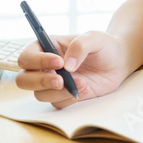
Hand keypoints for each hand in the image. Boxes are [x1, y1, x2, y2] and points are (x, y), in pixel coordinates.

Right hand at [15, 31, 129, 108]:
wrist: (118, 62)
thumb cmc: (104, 46)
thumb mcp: (95, 38)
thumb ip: (80, 46)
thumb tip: (68, 65)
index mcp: (46, 47)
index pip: (27, 57)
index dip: (38, 61)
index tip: (60, 62)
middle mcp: (45, 66)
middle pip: (24, 79)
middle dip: (39, 81)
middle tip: (60, 80)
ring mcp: (54, 83)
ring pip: (40, 94)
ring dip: (59, 92)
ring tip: (83, 83)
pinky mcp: (64, 96)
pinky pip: (58, 104)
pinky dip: (70, 98)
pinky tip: (86, 88)